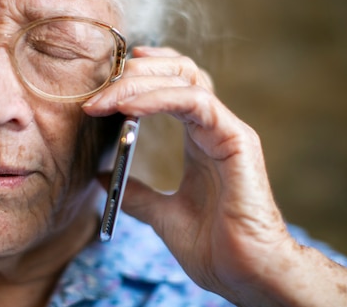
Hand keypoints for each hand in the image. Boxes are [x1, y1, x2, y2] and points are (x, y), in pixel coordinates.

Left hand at [83, 46, 292, 301]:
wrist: (247, 275)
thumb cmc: (215, 248)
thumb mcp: (163, 215)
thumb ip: (137, 194)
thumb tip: (101, 177)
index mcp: (200, 139)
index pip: (173, 87)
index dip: (142, 76)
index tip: (106, 82)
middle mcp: (214, 127)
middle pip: (179, 72)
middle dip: (137, 71)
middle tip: (100, 85)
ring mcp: (227, 130)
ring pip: (186, 80)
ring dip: (140, 82)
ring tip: (106, 97)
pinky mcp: (236, 139)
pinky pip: (196, 103)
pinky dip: (159, 99)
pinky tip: (129, 107)